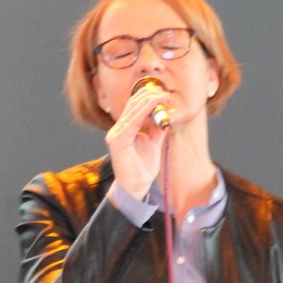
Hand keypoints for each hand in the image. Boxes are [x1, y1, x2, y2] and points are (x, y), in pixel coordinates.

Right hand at [104, 83, 169, 198]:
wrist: (135, 188)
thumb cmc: (142, 169)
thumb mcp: (154, 145)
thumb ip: (157, 129)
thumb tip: (166, 114)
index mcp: (124, 130)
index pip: (134, 107)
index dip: (148, 97)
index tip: (164, 94)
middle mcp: (117, 130)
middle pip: (132, 105)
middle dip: (150, 96)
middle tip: (165, 93)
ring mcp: (116, 134)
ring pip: (132, 110)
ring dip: (149, 101)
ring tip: (163, 97)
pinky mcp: (117, 141)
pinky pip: (132, 121)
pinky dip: (144, 111)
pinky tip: (155, 106)